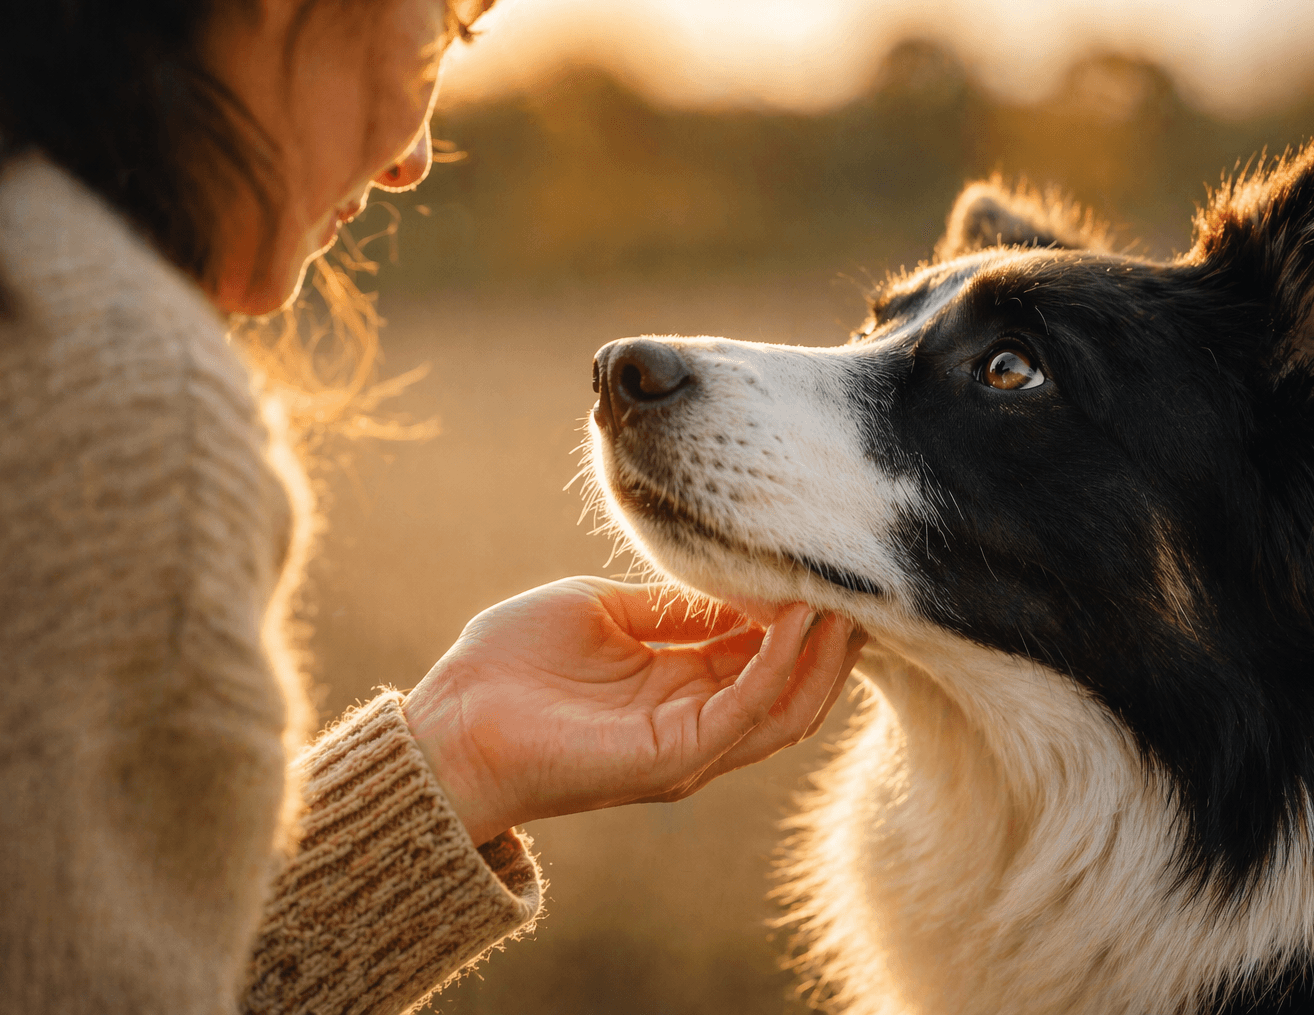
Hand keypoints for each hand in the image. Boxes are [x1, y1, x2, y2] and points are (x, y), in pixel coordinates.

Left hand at [404, 577, 864, 844]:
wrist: (448, 724)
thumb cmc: (509, 666)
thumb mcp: (600, 610)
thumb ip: (667, 605)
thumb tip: (730, 577)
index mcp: (678, 686)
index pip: (763, 650)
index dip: (799, 608)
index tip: (825, 557)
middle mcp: (696, 721)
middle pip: (793, 684)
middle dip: (833, 634)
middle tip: (864, 578)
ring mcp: (690, 744)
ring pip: (788, 705)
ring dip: (823, 652)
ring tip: (848, 593)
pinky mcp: (675, 756)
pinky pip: (748, 709)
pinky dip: (781, 662)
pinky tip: (799, 613)